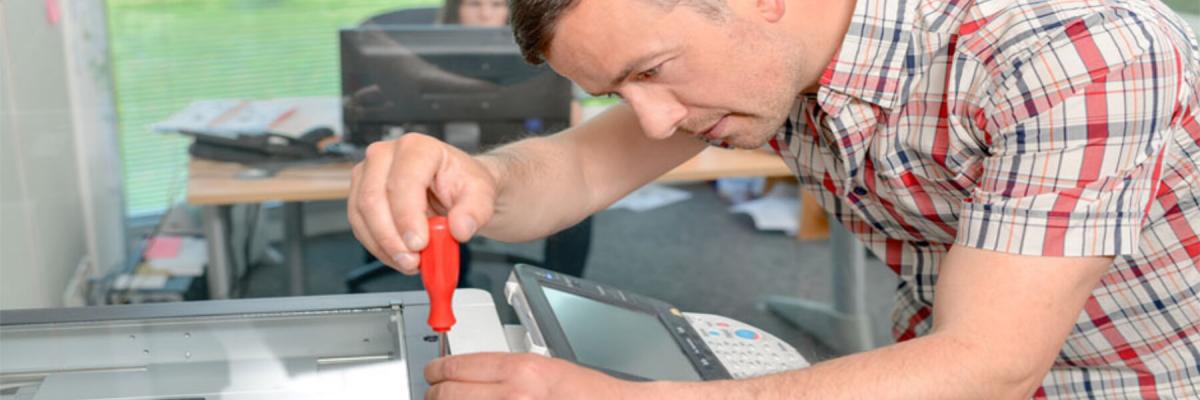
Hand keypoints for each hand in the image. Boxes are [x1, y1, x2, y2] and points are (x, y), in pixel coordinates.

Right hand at [347, 134, 497, 273]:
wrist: (455, 187)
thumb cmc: (463, 183)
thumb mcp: (482, 194)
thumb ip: (474, 211)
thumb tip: (460, 228)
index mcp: (417, 148)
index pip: (403, 181)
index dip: (407, 216)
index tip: (419, 244)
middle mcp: (386, 155)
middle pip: (373, 199)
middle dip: (391, 237)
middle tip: (413, 260)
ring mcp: (368, 174)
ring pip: (361, 215)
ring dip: (384, 246)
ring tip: (410, 262)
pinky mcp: (359, 195)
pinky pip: (359, 226)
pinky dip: (378, 248)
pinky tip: (399, 256)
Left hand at [425, 353, 641, 398]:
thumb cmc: (587, 395)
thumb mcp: (546, 368)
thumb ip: (507, 372)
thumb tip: (471, 375)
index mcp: (522, 371)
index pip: (458, 366)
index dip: (437, 370)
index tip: (432, 372)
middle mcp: (514, 396)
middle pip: (447, 394)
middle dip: (435, 394)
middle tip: (434, 393)